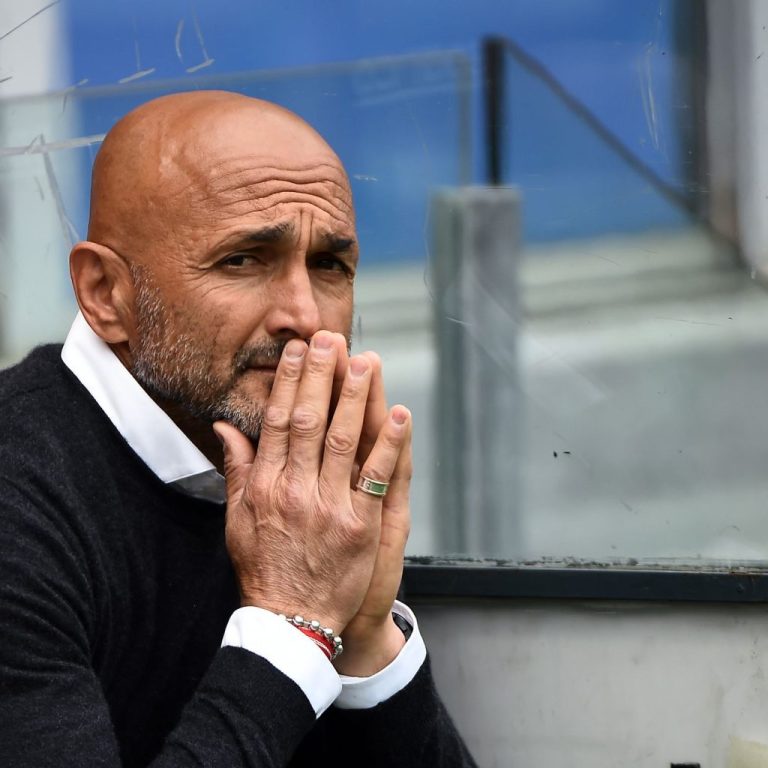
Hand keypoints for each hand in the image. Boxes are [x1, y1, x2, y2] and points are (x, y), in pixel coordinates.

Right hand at [213, 331, 409, 635]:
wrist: (291, 622)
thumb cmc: (264, 568)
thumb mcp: (237, 520)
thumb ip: (237, 470)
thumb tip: (226, 427)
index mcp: (266, 486)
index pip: (277, 422)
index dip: (288, 382)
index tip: (297, 351)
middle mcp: (295, 491)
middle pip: (309, 422)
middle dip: (321, 376)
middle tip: (330, 339)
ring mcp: (330, 508)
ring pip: (343, 441)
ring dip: (355, 398)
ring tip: (365, 361)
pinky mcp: (361, 527)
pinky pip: (377, 478)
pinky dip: (389, 444)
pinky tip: (399, 414)